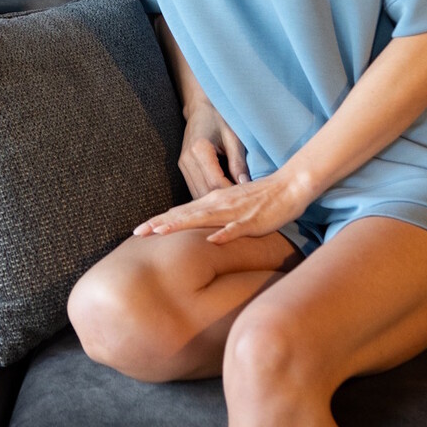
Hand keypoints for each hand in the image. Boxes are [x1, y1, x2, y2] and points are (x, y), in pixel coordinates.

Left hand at [132, 165, 310, 244]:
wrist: (289, 186)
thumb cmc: (260, 199)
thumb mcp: (231, 206)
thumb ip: (213, 216)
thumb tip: (196, 229)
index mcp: (212, 202)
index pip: (180, 212)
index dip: (159, 221)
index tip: (139, 231)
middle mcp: (218, 204)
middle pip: (184, 214)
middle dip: (160, 223)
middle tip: (137, 233)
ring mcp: (235, 212)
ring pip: (203, 219)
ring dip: (182, 224)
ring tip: (161, 232)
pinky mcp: (252, 220)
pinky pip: (236, 228)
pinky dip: (224, 234)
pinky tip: (212, 240)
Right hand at [177, 101, 250, 200]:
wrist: (202, 107)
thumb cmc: (221, 118)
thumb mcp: (234, 137)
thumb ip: (238, 162)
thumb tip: (245, 185)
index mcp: (199, 150)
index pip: (214, 182)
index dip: (230, 193)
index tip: (246, 199)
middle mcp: (187, 160)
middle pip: (203, 192)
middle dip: (222, 201)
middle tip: (242, 205)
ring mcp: (183, 165)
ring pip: (197, 194)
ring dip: (214, 201)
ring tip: (233, 202)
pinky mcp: (184, 168)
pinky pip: (195, 189)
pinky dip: (208, 195)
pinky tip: (223, 196)